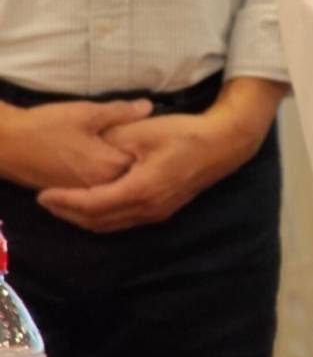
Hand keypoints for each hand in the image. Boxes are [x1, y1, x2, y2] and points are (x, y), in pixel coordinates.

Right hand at [0, 98, 152, 189]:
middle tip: (144, 145)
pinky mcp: (66, 193)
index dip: (149, 150)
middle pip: (128, 176)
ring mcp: (80, 193)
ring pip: (111, 185)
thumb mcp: (87, 113)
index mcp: (108, 166)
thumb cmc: (46, 126)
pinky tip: (101, 162)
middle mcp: (97, 186)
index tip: (156, 137)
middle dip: (137, 162)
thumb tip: (149, 107)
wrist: (5, 144)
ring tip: (122, 152)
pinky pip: (93, 189)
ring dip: (119, 172)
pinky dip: (102, 178)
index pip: (142, 162)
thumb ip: (120, 112)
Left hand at [38, 78, 282, 233]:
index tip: (43, 196)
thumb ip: (112, 143)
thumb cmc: (186, 134)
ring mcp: (157, 213)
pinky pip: (124, 221)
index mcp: (141, 189)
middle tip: (47, 202)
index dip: (65, 202)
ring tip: (64, 205)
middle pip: (98, 221)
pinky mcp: (163, 210)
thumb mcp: (143, 131)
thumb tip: (88, 152)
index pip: (92, 204)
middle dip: (68, 213)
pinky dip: (102, 217)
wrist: (224, 143)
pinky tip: (94, 205)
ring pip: (111, 224)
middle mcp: (147, 208)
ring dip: (84, 218)